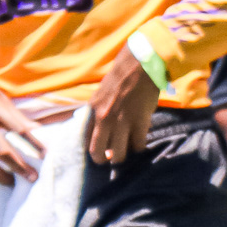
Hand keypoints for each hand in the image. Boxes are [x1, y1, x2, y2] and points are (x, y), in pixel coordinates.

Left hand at [89, 47, 160, 166]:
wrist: (138, 66)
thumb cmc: (120, 79)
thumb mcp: (100, 96)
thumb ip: (98, 113)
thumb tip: (101, 132)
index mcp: (92, 112)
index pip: (85, 141)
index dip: (92, 150)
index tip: (99, 153)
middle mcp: (103, 119)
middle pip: (98, 153)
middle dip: (104, 160)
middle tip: (112, 159)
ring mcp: (121, 122)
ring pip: (118, 154)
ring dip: (123, 157)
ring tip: (128, 153)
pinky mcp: (139, 123)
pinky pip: (137, 145)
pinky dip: (139, 148)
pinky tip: (140, 143)